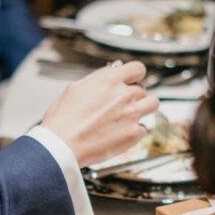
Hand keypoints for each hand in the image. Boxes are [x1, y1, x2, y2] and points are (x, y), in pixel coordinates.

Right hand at [42, 60, 158, 165]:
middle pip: (142, 89)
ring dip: (143, 108)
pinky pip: (144, 128)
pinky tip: (121, 133)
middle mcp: (124, 94)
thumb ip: (99, 79)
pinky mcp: (133, 133)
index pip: (137, 68)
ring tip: (130, 115)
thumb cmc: (63, 119)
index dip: (135, 75)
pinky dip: (135, 130)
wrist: (62, 145)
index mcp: (109, 80)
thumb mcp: (76, 88)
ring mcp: (131, 114)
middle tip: (122, 105)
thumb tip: (112, 71)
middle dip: (134, 96)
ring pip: (152, 104)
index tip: (132, 81)